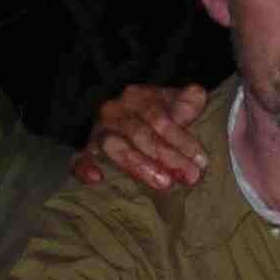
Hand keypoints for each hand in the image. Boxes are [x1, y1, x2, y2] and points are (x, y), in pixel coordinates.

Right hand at [74, 84, 212, 193]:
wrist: (131, 119)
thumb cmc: (160, 115)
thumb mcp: (176, 103)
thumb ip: (189, 100)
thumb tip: (195, 98)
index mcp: (137, 97)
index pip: (159, 118)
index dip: (181, 139)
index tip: (201, 161)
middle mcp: (114, 111)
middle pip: (140, 133)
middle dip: (168, 157)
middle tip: (189, 176)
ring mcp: (98, 131)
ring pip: (114, 147)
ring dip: (140, 166)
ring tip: (164, 183)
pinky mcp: (86, 151)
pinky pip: (78, 158)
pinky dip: (84, 167)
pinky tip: (97, 178)